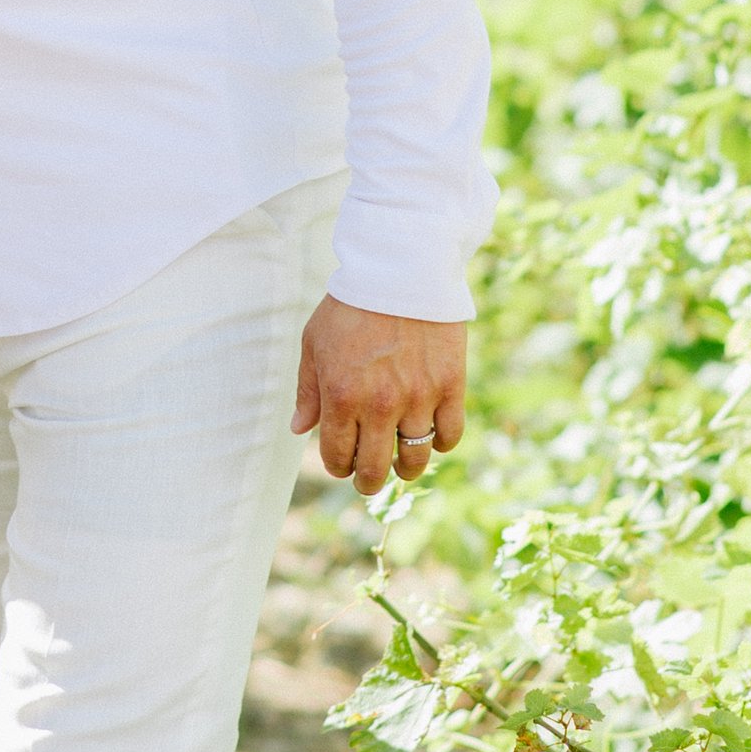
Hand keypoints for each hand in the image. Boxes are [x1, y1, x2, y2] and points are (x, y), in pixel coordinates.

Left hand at [292, 297, 467, 492]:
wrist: (399, 270)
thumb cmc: (350, 306)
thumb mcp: (314, 344)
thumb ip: (308, 390)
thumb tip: (299, 429)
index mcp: (341, 397)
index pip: (338, 457)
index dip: (338, 467)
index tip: (342, 462)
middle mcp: (379, 405)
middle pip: (375, 470)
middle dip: (368, 481)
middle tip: (368, 479)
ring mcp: (418, 398)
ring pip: (415, 459)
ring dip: (405, 469)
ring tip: (400, 464)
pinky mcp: (451, 387)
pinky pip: (449, 435)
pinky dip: (440, 443)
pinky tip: (430, 435)